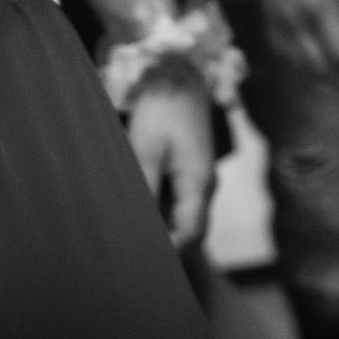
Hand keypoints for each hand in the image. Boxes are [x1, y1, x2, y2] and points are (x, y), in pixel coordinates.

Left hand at [124, 75, 215, 248]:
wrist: (179, 76)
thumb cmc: (163, 108)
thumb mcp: (146, 147)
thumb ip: (145, 187)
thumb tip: (139, 225)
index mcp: (199, 183)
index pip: (191, 235)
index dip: (170, 255)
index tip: (143, 262)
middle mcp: (205, 186)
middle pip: (191, 232)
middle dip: (167, 248)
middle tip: (133, 255)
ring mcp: (201, 180)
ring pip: (187, 220)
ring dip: (165, 232)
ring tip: (132, 237)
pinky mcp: (192, 173)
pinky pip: (182, 205)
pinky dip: (163, 215)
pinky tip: (140, 211)